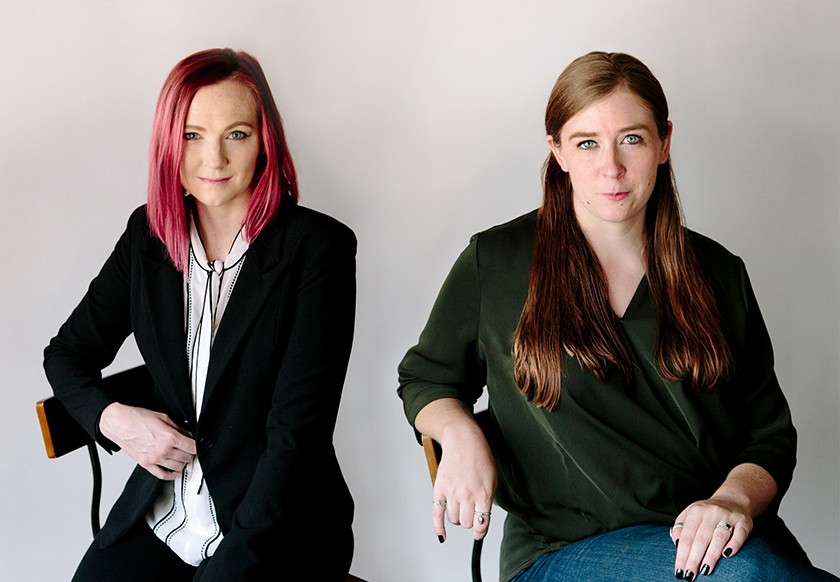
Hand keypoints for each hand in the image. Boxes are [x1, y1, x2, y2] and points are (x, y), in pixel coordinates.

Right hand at [99, 403, 196, 479]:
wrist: (119, 423)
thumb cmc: (137, 418)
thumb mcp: (164, 417)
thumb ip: (179, 428)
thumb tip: (188, 435)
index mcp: (169, 437)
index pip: (192, 447)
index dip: (197, 446)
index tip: (197, 444)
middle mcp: (163, 450)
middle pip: (186, 457)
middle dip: (190, 452)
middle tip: (189, 448)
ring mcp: (154, 459)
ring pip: (177, 466)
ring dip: (182, 462)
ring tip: (183, 456)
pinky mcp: (146, 464)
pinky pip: (162, 475)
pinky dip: (172, 475)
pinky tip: (176, 472)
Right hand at [432, 423, 496, 541]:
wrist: (462, 439)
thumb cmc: (479, 456)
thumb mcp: (492, 479)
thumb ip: (487, 500)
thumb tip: (482, 518)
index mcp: (484, 494)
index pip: (481, 524)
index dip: (480, 532)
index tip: (479, 533)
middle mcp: (467, 495)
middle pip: (466, 523)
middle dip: (470, 521)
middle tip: (471, 512)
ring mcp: (452, 492)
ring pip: (454, 519)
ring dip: (458, 517)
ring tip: (461, 507)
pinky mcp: (440, 488)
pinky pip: (437, 513)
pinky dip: (438, 527)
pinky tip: (442, 534)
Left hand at [671, 495, 751, 578]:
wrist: (733, 500)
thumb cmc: (707, 513)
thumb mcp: (690, 514)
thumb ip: (680, 527)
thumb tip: (676, 543)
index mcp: (695, 511)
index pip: (686, 536)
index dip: (682, 554)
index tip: (679, 570)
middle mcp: (711, 512)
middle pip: (700, 538)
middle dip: (694, 559)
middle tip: (690, 575)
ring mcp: (728, 516)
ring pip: (718, 537)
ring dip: (711, 555)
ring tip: (705, 570)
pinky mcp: (744, 521)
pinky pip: (739, 534)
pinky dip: (734, 544)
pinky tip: (727, 555)